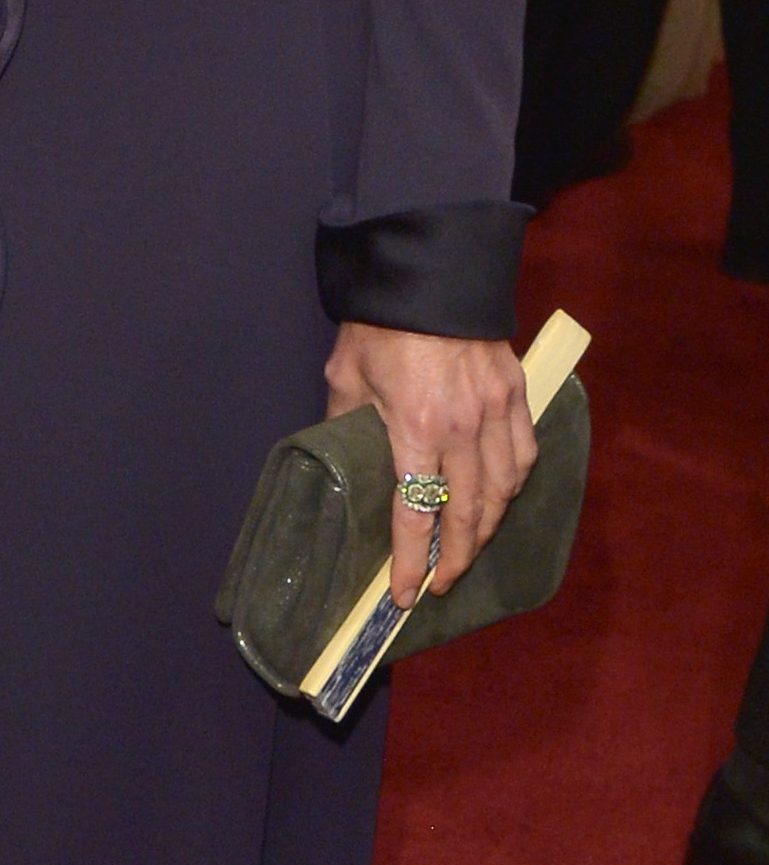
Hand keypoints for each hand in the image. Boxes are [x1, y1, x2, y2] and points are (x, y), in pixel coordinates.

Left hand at [324, 321, 534, 608]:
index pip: (416, 514)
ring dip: (487, 529)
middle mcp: (464, 428)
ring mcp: (497, 411)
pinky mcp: (517, 392)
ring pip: (504, 492)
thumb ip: (346, 424)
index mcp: (415, 428)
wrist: (427, 269)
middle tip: (441, 583)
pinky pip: (524, 455)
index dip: (412, 562)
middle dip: (455, 558)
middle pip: (469, 515)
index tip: (406, 594)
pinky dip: (514, 485)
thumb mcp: (346, 375)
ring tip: (468, 549)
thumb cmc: (379, 323)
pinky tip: (500, 497)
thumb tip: (340, 462)